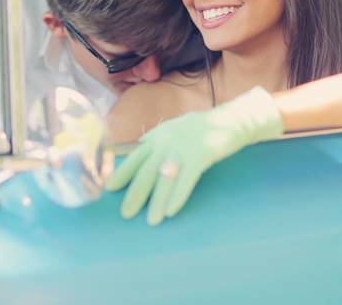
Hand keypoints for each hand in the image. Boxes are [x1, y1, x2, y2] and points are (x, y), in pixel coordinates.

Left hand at [105, 87, 283, 225]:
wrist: (231, 120)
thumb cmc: (202, 127)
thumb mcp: (175, 127)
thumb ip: (156, 136)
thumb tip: (139, 144)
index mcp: (159, 136)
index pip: (135, 157)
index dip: (122, 173)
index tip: (109, 189)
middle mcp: (167, 142)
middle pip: (147, 172)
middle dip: (135, 194)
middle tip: (125, 214)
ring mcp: (184, 148)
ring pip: (166, 179)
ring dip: (157, 201)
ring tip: (150, 221)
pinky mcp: (202, 155)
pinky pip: (187, 180)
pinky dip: (178, 196)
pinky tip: (171, 211)